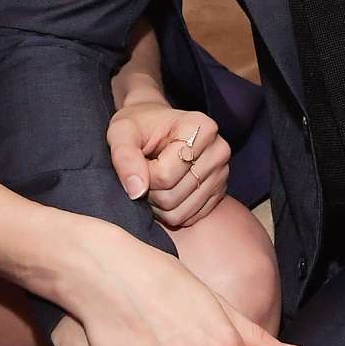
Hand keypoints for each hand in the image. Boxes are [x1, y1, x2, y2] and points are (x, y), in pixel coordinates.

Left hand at [108, 102, 229, 227]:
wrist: (156, 127)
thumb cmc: (138, 127)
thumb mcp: (122, 132)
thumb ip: (124, 156)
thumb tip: (136, 191)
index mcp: (201, 127)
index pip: (164, 174)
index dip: (142, 174)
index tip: (138, 160)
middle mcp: (218, 150)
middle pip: (173, 196)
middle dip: (149, 191)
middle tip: (143, 173)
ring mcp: (222, 173)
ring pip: (180, 212)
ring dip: (158, 204)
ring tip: (153, 181)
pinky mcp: (219, 192)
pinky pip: (189, 219)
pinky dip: (171, 212)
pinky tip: (165, 190)